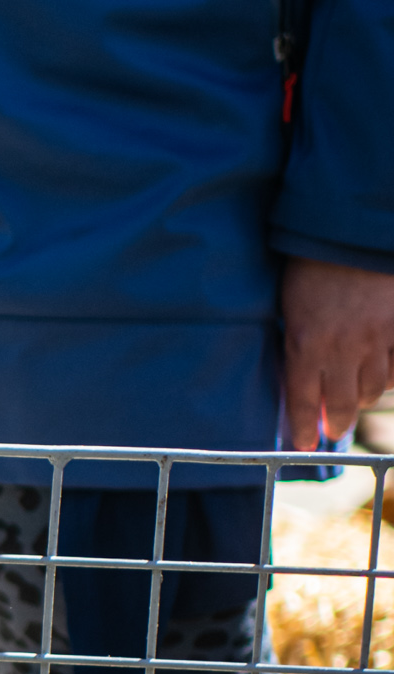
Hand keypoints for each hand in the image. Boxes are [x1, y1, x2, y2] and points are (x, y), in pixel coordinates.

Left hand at [281, 260, 393, 450]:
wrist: (355, 228)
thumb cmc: (313, 262)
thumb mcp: (291, 304)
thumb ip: (296, 342)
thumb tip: (297, 377)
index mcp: (305, 343)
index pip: (302, 401)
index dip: (303, 428)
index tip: (304, 445)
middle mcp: (342, 348)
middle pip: (342, 404)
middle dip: (336, 422)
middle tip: (334, 429)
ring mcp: (378, 338)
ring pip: (374, 389)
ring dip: (363, 397)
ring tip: (355, 397)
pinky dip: (390, 376)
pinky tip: (383, 374)